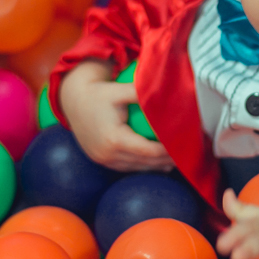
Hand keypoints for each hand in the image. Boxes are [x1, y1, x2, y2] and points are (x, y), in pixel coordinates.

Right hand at [59, 60, 173, 171]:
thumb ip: (141, 92)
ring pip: (136, 168)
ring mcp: (103, 160)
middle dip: (166, 161)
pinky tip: (158, 162)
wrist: (72, 101)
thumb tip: (167, 90)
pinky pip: (126, 167)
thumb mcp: (119, 90)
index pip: (148, 151)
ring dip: (156, 166)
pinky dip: (143, 165)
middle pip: (144, 163)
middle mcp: (107, 154)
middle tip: (185, 155)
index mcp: (113, 139)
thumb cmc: (99, 93)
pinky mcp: (101, 161)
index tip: (182, 146)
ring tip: (175, 160)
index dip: (167, 151)